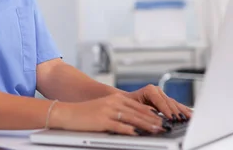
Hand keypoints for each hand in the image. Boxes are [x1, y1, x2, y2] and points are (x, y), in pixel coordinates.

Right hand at [49, 93, 167, 135]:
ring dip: (146, 125)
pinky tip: (138, 134)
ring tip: (157, 130)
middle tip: (165, 126)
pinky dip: (130, 130)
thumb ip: (119, 113)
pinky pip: (119, 126)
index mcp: (116, 98)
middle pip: (138, 112)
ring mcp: (108, 111)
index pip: (138, 106)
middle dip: (153, 120)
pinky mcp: (102, 120)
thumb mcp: (104, 109)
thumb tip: (134, 123)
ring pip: (132, 119)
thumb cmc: (85, 114)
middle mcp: (114, 102)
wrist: (67, 113)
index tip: (162, 120)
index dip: (151, 114)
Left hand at [125, 84, 191, 121]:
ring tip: (190, 118)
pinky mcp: (165, 99)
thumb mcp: (134, 106)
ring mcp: (162, 94)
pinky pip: (175, 105)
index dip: (166, 110)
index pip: (160, 101)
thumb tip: (154, 116)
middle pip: (169, 102)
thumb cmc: (127, 103)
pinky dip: (183, 110)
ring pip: (174, 103)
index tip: (171, 118)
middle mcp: (157, 90)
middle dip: (176, 112)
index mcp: (150, 90)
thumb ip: (144, 110)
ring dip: (182, 111)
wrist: (125, 99)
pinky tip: (190, 114)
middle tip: (181, 121)